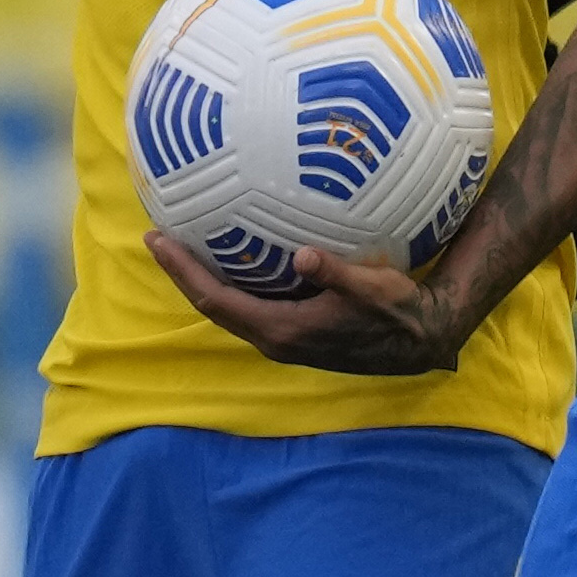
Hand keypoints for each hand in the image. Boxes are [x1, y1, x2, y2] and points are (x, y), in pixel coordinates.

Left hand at [143, 231, 467, 375]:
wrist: (419, 340)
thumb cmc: (396, 312)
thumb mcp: (370, 287)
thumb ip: (334, 273)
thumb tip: (302, 257)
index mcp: (282, 330)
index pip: (215, 300)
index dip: (182, 271)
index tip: (157, 239)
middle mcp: (274, 338)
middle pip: (212, 305)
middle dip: (181, 273)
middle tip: (157, 236)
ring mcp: (282, 338)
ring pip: (227, 308)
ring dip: (202, 279)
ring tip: (181, 245)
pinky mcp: (293, 331)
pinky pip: (247, 306)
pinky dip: (227, 283)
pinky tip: (228, 258)